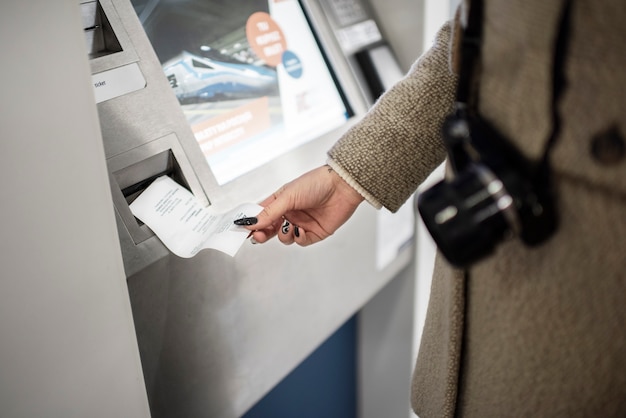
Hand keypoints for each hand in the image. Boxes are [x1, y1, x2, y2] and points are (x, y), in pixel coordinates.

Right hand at [235, 165, 364, 245]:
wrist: (342, 187)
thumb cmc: (315, 183)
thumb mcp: (288, 196)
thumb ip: (269, 212)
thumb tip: (251, 222)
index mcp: (280, 201)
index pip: (260, 214)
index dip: (251, 222)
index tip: (241, 230)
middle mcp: (289, 213)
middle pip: (269, 229)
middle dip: (262, 234)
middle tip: (258, 236)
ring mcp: (300, 223)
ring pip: (283, 237)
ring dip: (282, 235)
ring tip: (289, 228)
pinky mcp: (313, 233)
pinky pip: (299, 242)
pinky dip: (298, 238)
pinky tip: (301, 230)